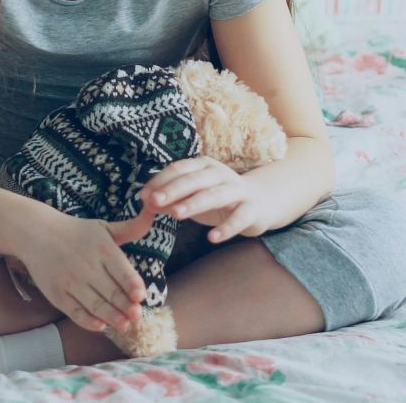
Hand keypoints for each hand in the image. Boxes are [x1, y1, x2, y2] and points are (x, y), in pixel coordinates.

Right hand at [14, 210, 150, 333]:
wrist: (35, 232)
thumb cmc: (76, 231)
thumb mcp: (104, 227)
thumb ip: (131, 228)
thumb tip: (153, 214)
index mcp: (102, 248)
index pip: (123, 271)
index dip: (133, 286)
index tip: (140, 296)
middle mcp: (87, 266)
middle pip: (112, 292)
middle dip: (126, 307)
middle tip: (137, 316)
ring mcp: (71, 281)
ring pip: (96, 305)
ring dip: (112, 317)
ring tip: (124, 325)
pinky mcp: (57, 294)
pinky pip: (76, 312)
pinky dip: (88, 322)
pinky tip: (100, 325)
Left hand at [142, 156, 272, 242]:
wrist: (261, 201)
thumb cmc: (218, 198)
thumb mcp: (193, 196)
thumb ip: (171, 198)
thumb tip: (145, 201)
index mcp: (203, 165)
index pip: (179, 169)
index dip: (160, 181)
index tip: (144, 196)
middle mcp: (220, 173)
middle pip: (194, 180)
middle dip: (173, 190)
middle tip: (154, 201)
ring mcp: (237, 190)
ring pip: (214, 195)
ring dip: (194, 203)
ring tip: (176, 214)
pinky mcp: (251, 209)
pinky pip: (238, 218)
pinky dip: (226, 228)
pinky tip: (212, 238)